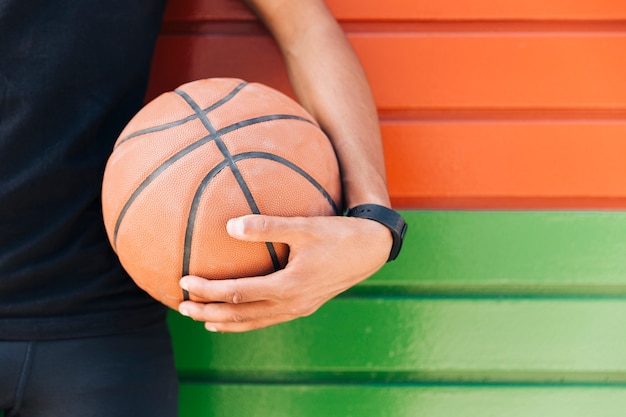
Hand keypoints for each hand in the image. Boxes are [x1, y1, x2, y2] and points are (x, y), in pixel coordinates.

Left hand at [178, 214, 391, 331]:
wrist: (371, 250)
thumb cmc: (338, 234)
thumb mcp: (304, 226)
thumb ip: (267, 226)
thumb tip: (230, 226)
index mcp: (289, 285)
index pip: (237, 294)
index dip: (208, 290)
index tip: (183, 282)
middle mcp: (292, 303)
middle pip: (240, 316)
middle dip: (208, 313)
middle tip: (181, 308)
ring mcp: (299, 309)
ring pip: (254, 323)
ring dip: (225, 323)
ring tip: (202, 320)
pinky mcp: (304, 306)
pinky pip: (268, 320)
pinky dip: (246, 322)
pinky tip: (236, 318)